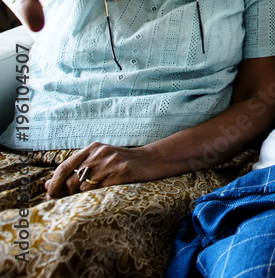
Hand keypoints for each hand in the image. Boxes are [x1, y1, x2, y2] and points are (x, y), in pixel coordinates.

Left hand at [44, 142, 161, 198]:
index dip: (54, 183)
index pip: (64, 166)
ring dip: (84, 196)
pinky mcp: (121, 173)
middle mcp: (100, 153)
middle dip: (68, 193)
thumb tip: (46, 184)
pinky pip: (101, 190)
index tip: (50, 196)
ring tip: (91, 196)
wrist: (152, 160)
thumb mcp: (99, 161)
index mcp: (93, 148)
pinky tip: (103, 195)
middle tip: (69, 202)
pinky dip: (98, 196)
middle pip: (73, 179)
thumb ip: (75, 170)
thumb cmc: (123, 163)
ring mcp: (111, 163)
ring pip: (85, 186)